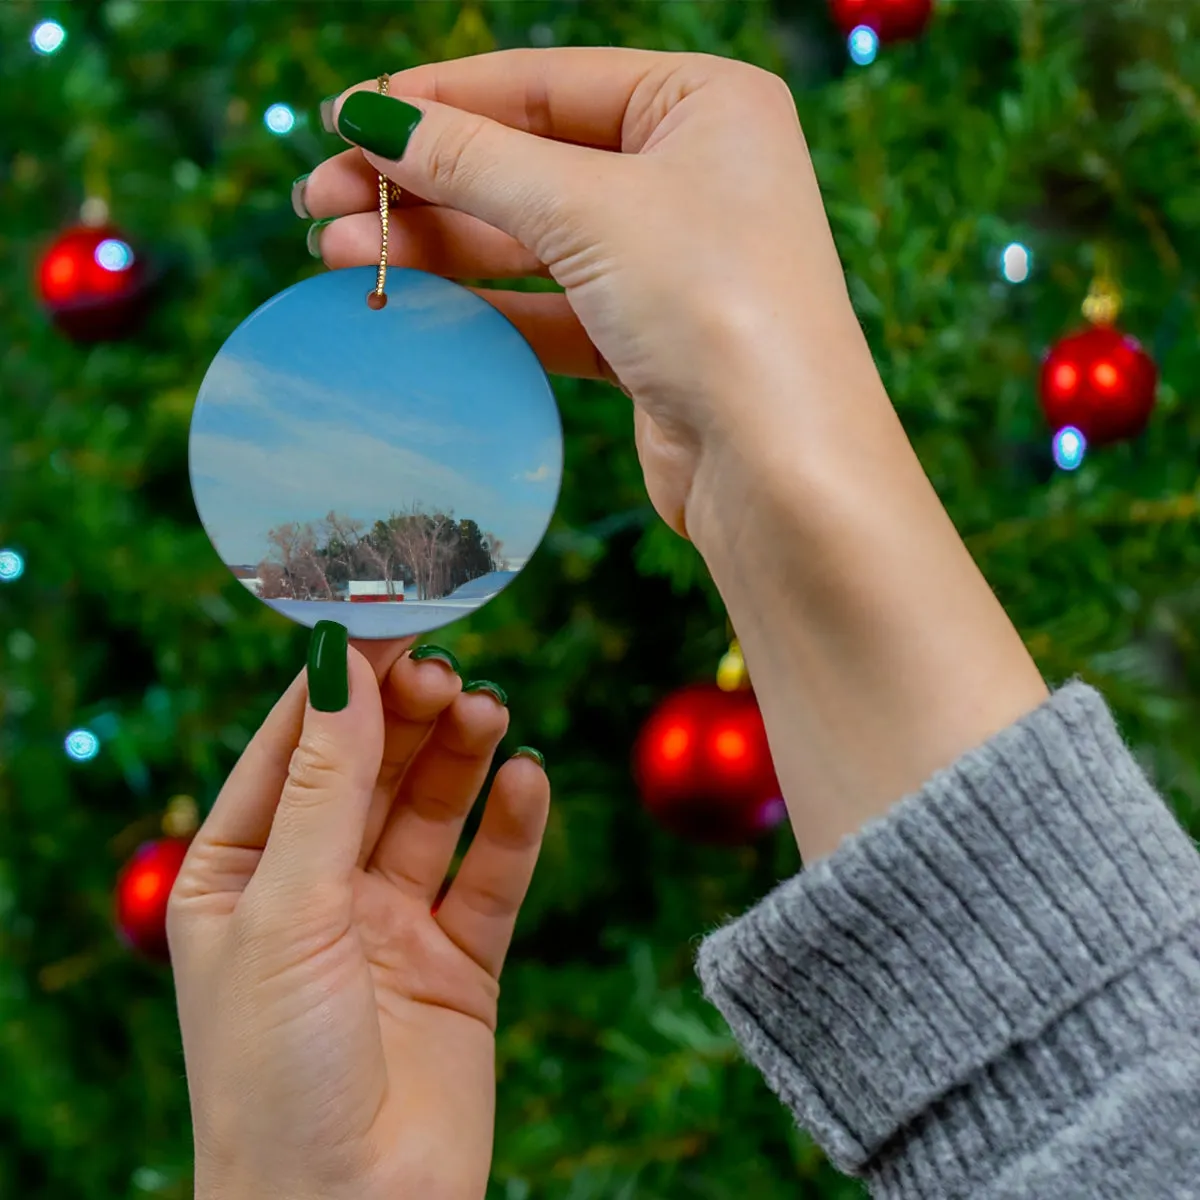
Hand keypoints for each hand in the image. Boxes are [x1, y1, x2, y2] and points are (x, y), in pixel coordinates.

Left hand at [168, 630, 548, 1199]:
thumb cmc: (276, 1074)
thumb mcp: (287, 910)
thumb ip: (325, 784)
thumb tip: (342, 662)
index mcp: (241, 873)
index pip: (293, 746)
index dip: (341, 680)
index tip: (390, 617)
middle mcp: (315, 889)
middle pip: (371, 769)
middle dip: (407, 715)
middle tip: (448, 672)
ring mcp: (389, 924)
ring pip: (432, 811)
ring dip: (461, 756)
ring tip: (489, 712)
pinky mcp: (458, 962)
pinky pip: (490, 876)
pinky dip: (512, 826)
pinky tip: (527, 781)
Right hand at [299, 48, 878, 547]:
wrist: (779, 467)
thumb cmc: (714, 306)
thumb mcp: (587, 209)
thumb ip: (474, 160)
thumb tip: (371, 116)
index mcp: (703, 103)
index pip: (543, 83)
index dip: (437, 100)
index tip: (343, 118)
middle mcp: (692, 173)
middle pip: (529, 161)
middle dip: (422, 182)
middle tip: (319, 201)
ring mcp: (671, 261)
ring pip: (531, 239)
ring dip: (437, 245)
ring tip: (336, 253)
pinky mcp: (649, 338)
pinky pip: (549, 306)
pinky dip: (481, 305)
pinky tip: (408, 302)